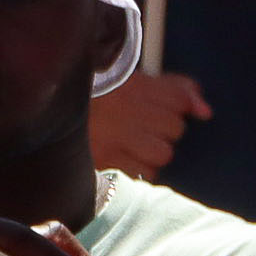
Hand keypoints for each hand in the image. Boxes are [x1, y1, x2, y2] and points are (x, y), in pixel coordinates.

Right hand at [89, 71, 208, 176]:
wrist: (49, 107)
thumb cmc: (98, 98)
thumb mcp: (134, 82)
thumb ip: (175, 89)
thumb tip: (206, 111)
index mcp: (132, 85)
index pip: (178, 98)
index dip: (178, 107)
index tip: (166, 109)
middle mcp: (127, 109)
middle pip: (174, 126)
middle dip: (164, 130)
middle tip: (143, 128)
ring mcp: (116, 135)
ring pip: (163, 153)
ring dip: (154, 153)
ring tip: (135, 147)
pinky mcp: (106, 159)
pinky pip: (144, 173)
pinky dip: (140, 170)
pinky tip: (126, 161)